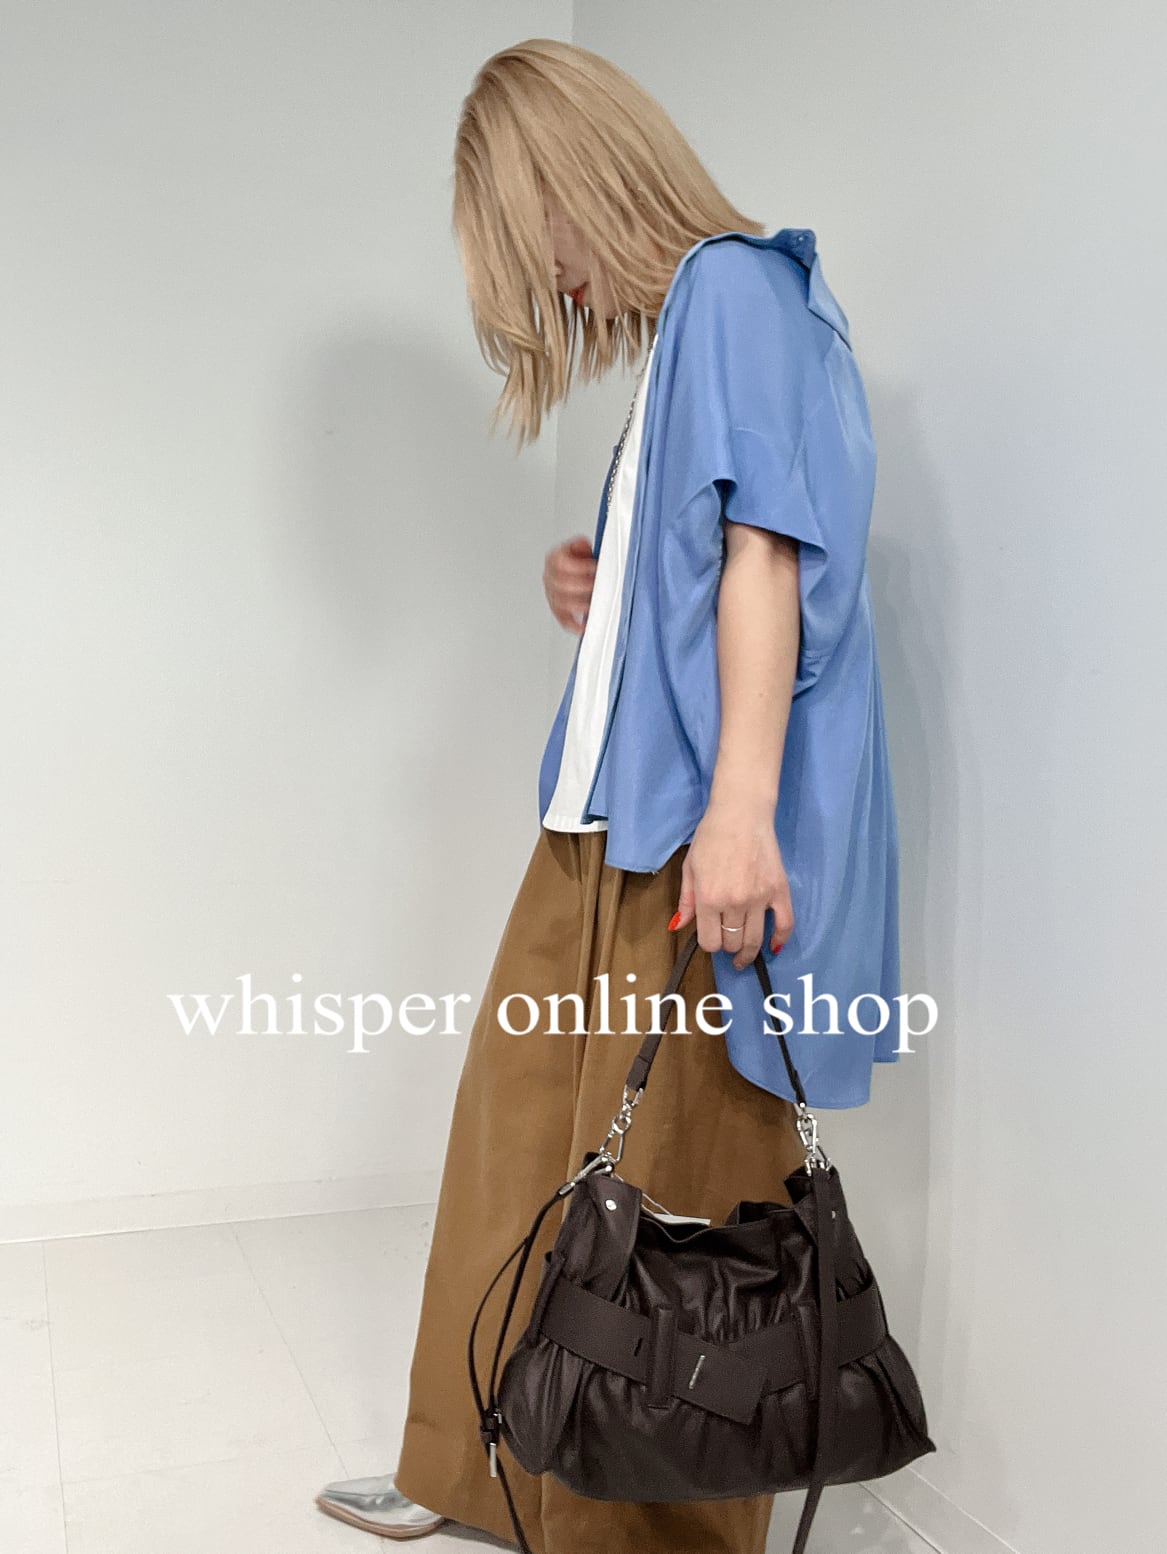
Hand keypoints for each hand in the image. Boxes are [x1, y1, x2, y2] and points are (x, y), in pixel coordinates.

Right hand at [543, 535, 596, 633]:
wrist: (580, 569)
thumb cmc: (582, 559)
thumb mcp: (583, 547)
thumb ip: (583, 547)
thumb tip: (584, 545)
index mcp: (554, 558)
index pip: (561, 563)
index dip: (579, 566)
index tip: (594, 568)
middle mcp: (550, 576)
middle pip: (561, 584)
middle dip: (582, 586)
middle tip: (596, 586)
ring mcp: (552, 594)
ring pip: (560, 603)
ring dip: (579, 604)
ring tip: (592, 603)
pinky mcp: (557, 608)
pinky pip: (562, 618)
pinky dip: (573, 624)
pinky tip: (582, 626)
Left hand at [670, 800, 793, 970]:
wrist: (741, 814)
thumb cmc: (711, 837)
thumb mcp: (690, 867)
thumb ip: (686, 900)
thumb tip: (679, 926)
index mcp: (709, 899)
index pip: (709, 942)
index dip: (708, 944)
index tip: (710, 938)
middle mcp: (734, 903)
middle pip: (732, 943)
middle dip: (727, 946)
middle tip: (727, 940)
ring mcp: (759, 898)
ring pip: (754, 940)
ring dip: (748, 952)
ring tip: (744, 955)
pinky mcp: (779, 890)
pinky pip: (785, 924)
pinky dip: (779, 939)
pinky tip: (773, 946)